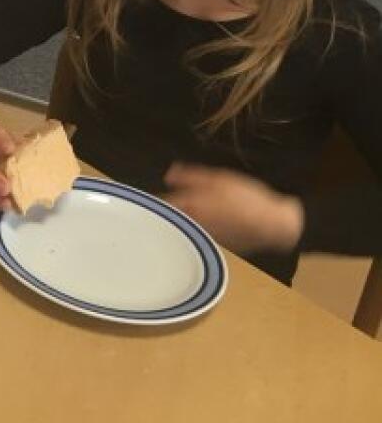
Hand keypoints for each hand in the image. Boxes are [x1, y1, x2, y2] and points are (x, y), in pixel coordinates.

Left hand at [163, 163, 303, 253]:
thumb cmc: (246, 198)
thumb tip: (168, 175)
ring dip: (179, 225)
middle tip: (162, 208)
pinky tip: (203, 227)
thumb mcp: (218, 179)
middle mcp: (193, 225)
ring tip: (182, 217)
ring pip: (183, 231)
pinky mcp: (215, 247)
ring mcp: (204, 238)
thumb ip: (190, 177)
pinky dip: (195, 233)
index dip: (155, 201)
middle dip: (165, 215)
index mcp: (190, 206)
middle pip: (170, 221)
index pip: (162, 205)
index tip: (150, 199)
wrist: (273, 225)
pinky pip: (198, 239)